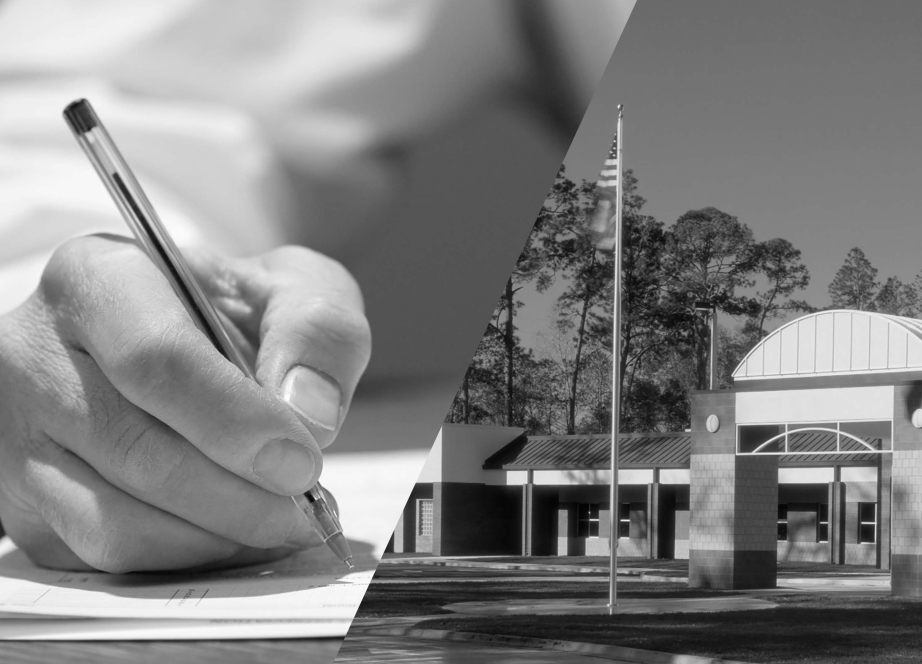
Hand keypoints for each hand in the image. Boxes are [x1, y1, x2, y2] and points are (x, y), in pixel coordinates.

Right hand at [0, 236, 370, 572]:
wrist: (183, 338)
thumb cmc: (234, 312)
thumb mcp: (293, 287)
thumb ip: (317, 330)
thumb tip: (309, 412)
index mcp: (101, 279)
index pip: (156, 359)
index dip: (236, 422)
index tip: (301, 462)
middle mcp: (38, 354)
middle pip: (136, 450)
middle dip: (237, 495)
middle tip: (302, 507)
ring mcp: (19, 435)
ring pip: (113, 520)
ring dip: (215, 535)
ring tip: (279, 521)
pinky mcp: (27, 501)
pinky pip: (103, 556)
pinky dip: (185, 557)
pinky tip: (235, 533)